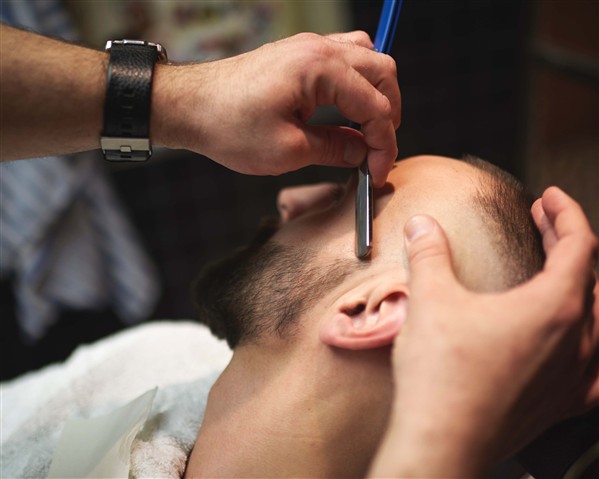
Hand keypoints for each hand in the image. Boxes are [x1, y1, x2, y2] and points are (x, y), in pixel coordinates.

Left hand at [152, 31, 399, 186]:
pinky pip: (344, 57)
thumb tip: (364, 154)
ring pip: (367, 59)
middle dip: (388, 115)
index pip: (375, 106)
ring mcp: (308, 46)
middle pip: (382, 73)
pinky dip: (355, 82)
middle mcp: (319, 48)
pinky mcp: (297, 53)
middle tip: (378, 151)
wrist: (189, 106)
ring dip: (375, 93)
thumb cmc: (229, 126)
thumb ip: (334, 148)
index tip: (378, 172)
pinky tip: (345, 108)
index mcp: (320, 69)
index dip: (383, 144)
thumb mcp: (287, 150)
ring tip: (367, 129)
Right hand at [369, 187, 597, 476]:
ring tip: (565, 275)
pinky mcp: (560, 402)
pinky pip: (596, 369)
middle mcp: (575, 341)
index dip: (564, 213)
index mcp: (553, 308)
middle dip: (569, 242)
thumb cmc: (442, 377)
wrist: (442, 440)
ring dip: (584, 288)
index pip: (579, 244)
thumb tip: (423, 227)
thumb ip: (429, 254)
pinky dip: (592, 346)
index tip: (549, 199)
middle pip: (591, 277)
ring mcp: (572, 376)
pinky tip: (581, 348)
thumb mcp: (430, 299)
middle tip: (547, 225)